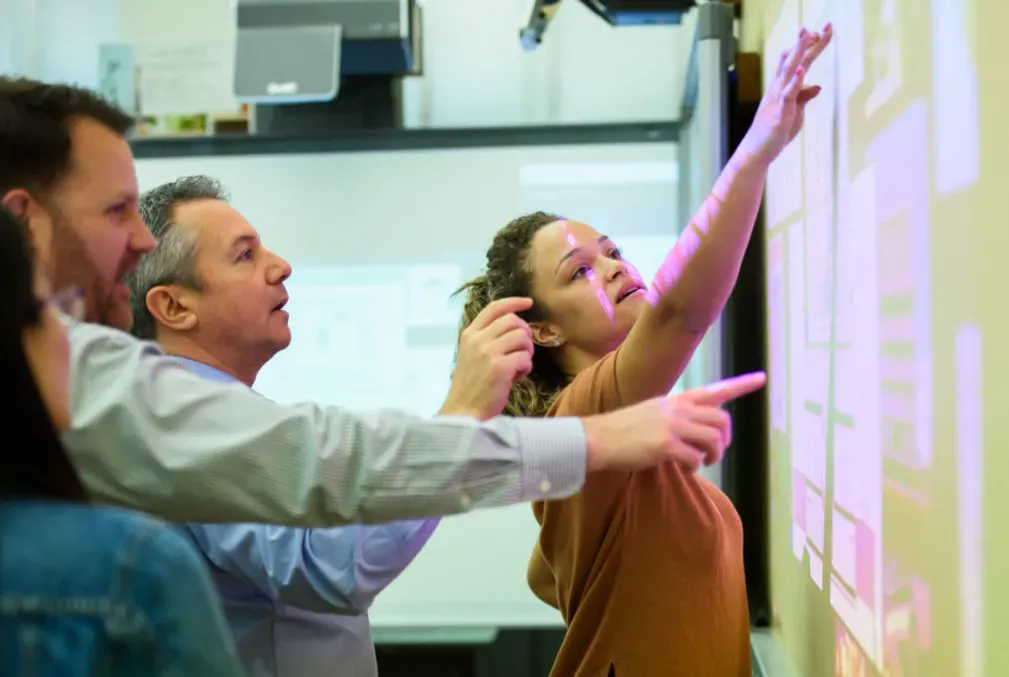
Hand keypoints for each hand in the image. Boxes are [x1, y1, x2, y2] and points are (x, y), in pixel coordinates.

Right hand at [439, 297, 534, 419]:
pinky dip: (526, 368)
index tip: (528, 302)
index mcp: (470, 334)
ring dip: (527, 351)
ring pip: (522, 337)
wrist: (462, 411)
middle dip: (525, 333)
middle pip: (513, 321)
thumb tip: (514, 327)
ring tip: (519, 366)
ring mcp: (488, 353)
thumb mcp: (471, 355)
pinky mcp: (500, 368)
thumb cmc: (470, 386)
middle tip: (523, 350)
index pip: (494, 308)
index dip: (514, 302)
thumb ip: (486, 339)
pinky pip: (525, 358)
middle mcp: (478, 340)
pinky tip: (517, 377)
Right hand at [582, 372, 766, 472]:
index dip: (741, 385)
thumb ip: (675, 418)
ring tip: (700, 463)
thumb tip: (696, 437)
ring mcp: (672, 426)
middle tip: (714, 453)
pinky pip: (696, 458)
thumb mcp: (652, 414)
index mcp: (675, 401)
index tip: (762, 378)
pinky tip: (683, 469)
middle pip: (721, 419)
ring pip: (713, 439)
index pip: (714, 390)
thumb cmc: (623, 431)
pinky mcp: (665, 445)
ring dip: (712, 456)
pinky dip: (694, 467)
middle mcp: (677, 409)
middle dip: (724, 439)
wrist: (597, 439)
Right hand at [740, 24, 832, 165]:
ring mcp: (778, 98)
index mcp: (783, 86)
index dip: (811, 45)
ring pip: (788, 70)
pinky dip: (794, 82)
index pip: (798, 60)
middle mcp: (779, 87)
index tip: (824, 31)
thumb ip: (804, 96)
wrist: (757, 151)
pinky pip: (787, 94)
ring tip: (807, 34)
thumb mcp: (794, 112)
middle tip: (821, 25)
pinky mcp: (779, 112)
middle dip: (807, 41)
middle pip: (793, 59)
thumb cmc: (775, 131)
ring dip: (798, 51)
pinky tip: (800, 71)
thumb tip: (817, 86)